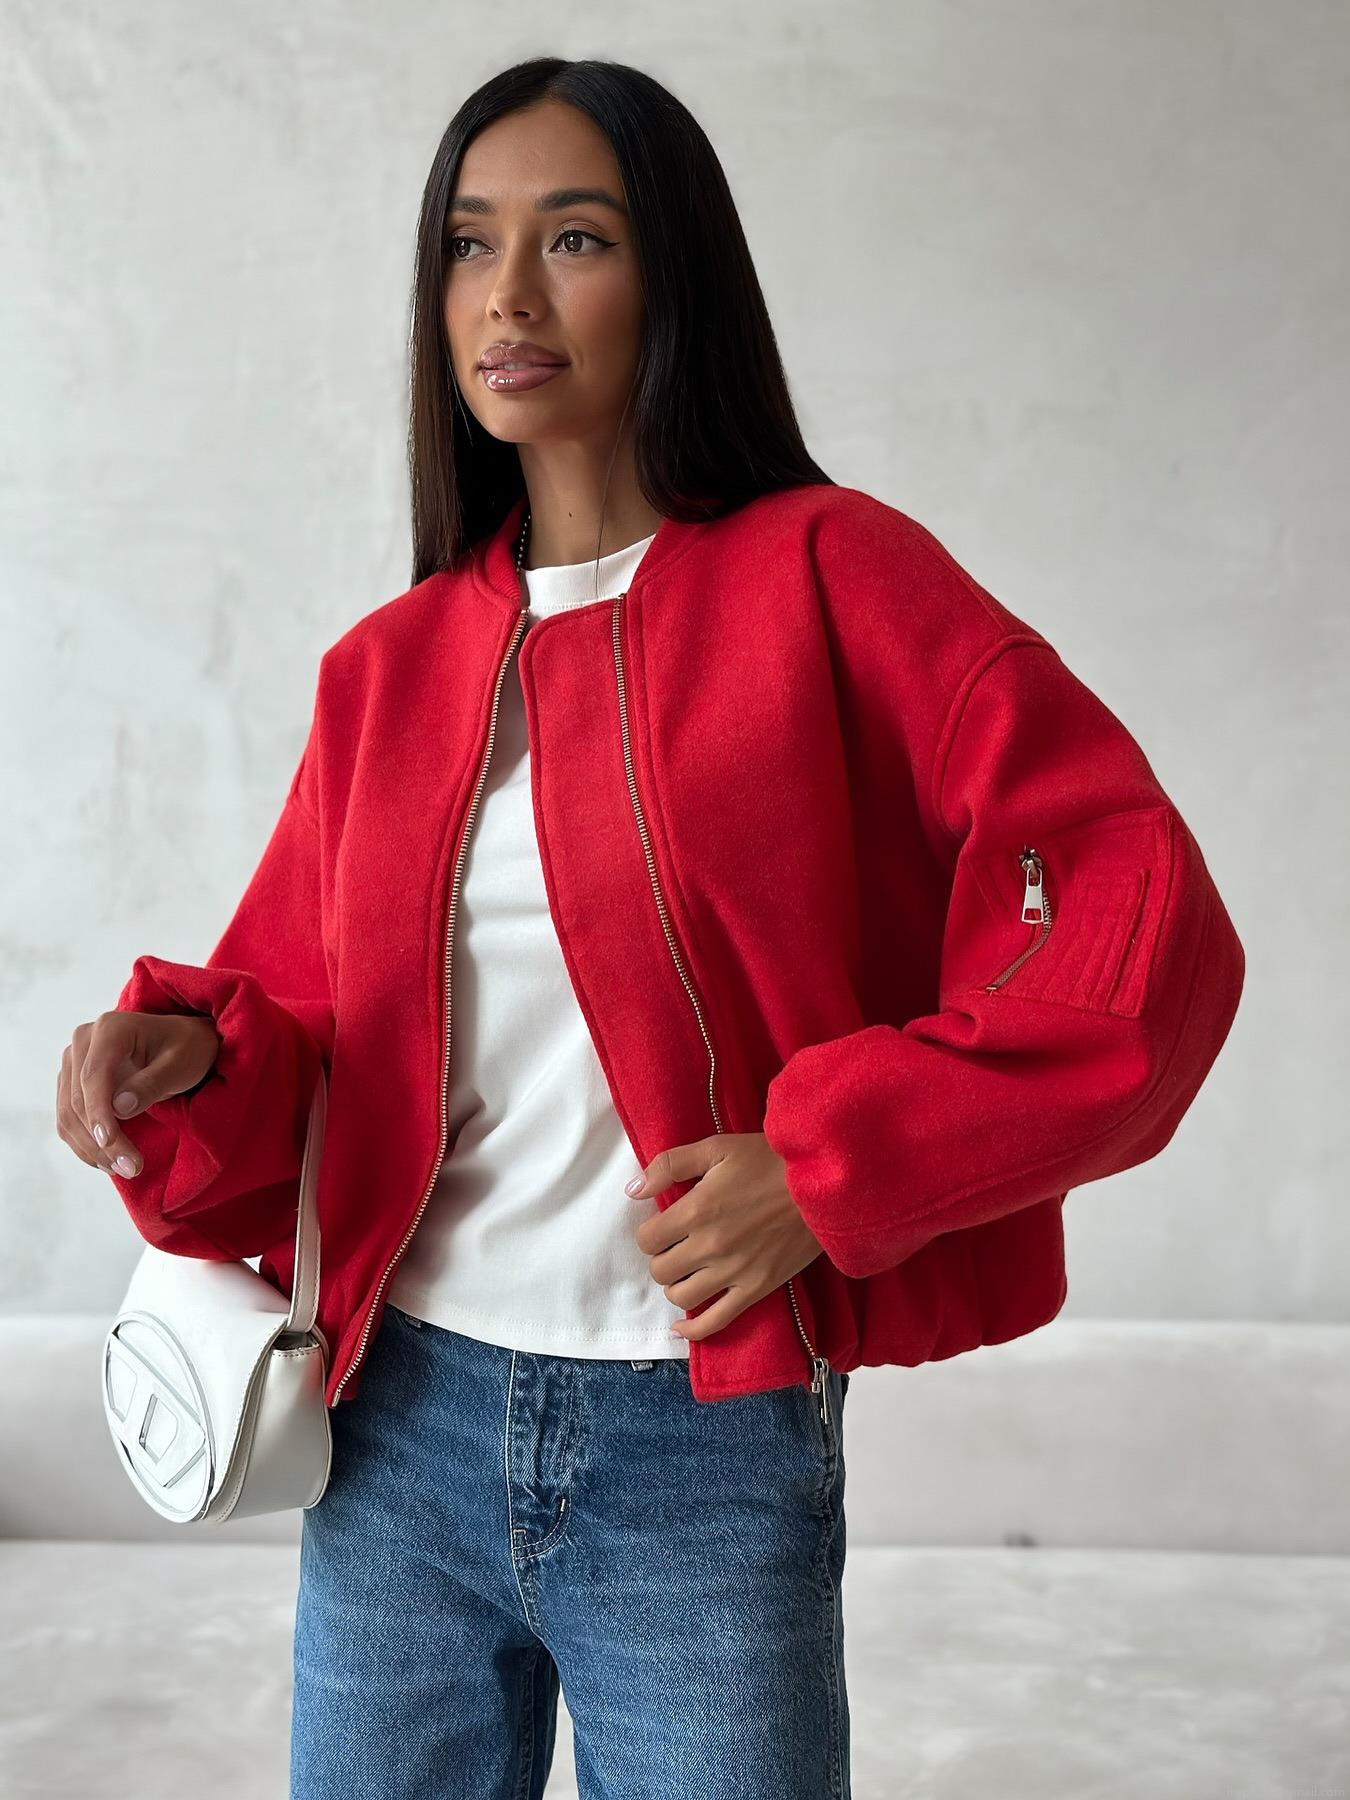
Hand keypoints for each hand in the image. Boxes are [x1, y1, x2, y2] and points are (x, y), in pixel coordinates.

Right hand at [56, 1010, 221, 1178]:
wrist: (185, 1041)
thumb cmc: (189, 1048)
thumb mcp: (181, 1063)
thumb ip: (152, 1083)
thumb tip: (118, 1109)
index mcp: (110, 1029)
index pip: (94, 1077)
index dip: (99, 1114)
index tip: (110, 1144)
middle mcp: (83, 1041)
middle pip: (78, 1099)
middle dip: (102, 1140)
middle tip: (131, 1168)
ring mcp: (74, 1062)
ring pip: (68, 1113)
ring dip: (92, 1148)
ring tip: (124, 1169)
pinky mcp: (73, 1082)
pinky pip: (69, 1118)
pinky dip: (85, 1143)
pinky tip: (108, 1161)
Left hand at [627, 1131, 823, 1341]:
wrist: (822, 1186)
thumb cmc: (769, 1161)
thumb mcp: (717, 1148)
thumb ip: (670, 1165)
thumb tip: (633, 1190)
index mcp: (696, 1211)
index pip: (647, 1240)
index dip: (650, 1233)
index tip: (663, 1226)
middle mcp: (709, 1247)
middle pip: (660, 1270)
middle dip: (662, 1258)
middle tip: (676, 1246)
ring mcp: (733, 1272)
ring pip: (681, 1296)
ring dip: (677, 1284)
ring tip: (688, 1270)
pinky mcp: (756, 1289)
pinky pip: (716, 1321)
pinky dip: (694, 1329)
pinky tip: (683, 1325)